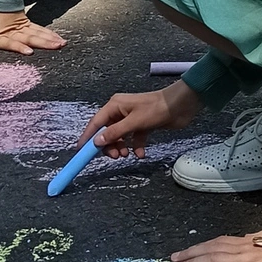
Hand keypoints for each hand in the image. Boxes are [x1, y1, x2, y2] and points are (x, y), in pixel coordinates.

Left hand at [0, 10, 66, 54]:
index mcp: (0, 36)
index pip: (11, 42)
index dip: (19, 47)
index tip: (29, 51)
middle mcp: (14, 32)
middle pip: (30, 38)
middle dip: (44, 43)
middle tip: (56, 47)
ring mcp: (23, 28)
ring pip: (38, 34)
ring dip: (50, 39)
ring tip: (61, 44)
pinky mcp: (28, 25)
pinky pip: (40, 30)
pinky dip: (50, 34)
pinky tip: (58, 38)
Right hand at [81, 78, 201, 155]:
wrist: (180, 106)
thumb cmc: (156, 109)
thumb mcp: (133, 123)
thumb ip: (114, 133)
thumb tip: (96, 142)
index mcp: (115, 105)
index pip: (96, 123)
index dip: (88, 137)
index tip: (81, 151)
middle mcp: (121, 111)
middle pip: (107, 132)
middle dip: (109, 145)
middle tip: (115, 156)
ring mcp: (132, 118)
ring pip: (120, 137)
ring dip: (122, 147)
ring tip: (127, 155)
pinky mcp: (143, 125)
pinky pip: (134, 139)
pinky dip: (136, 147)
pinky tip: (141, 153)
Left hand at [170, 231, 261, 261]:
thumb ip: (261, 240)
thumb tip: (250, 238)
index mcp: (250, 240)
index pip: (220, 241)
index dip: (202, 245)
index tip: (189, 250)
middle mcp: (244, 245)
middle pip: (210, 247)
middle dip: (190, 253)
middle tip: (173, 259)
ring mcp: (245, 256)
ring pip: (212, 257)